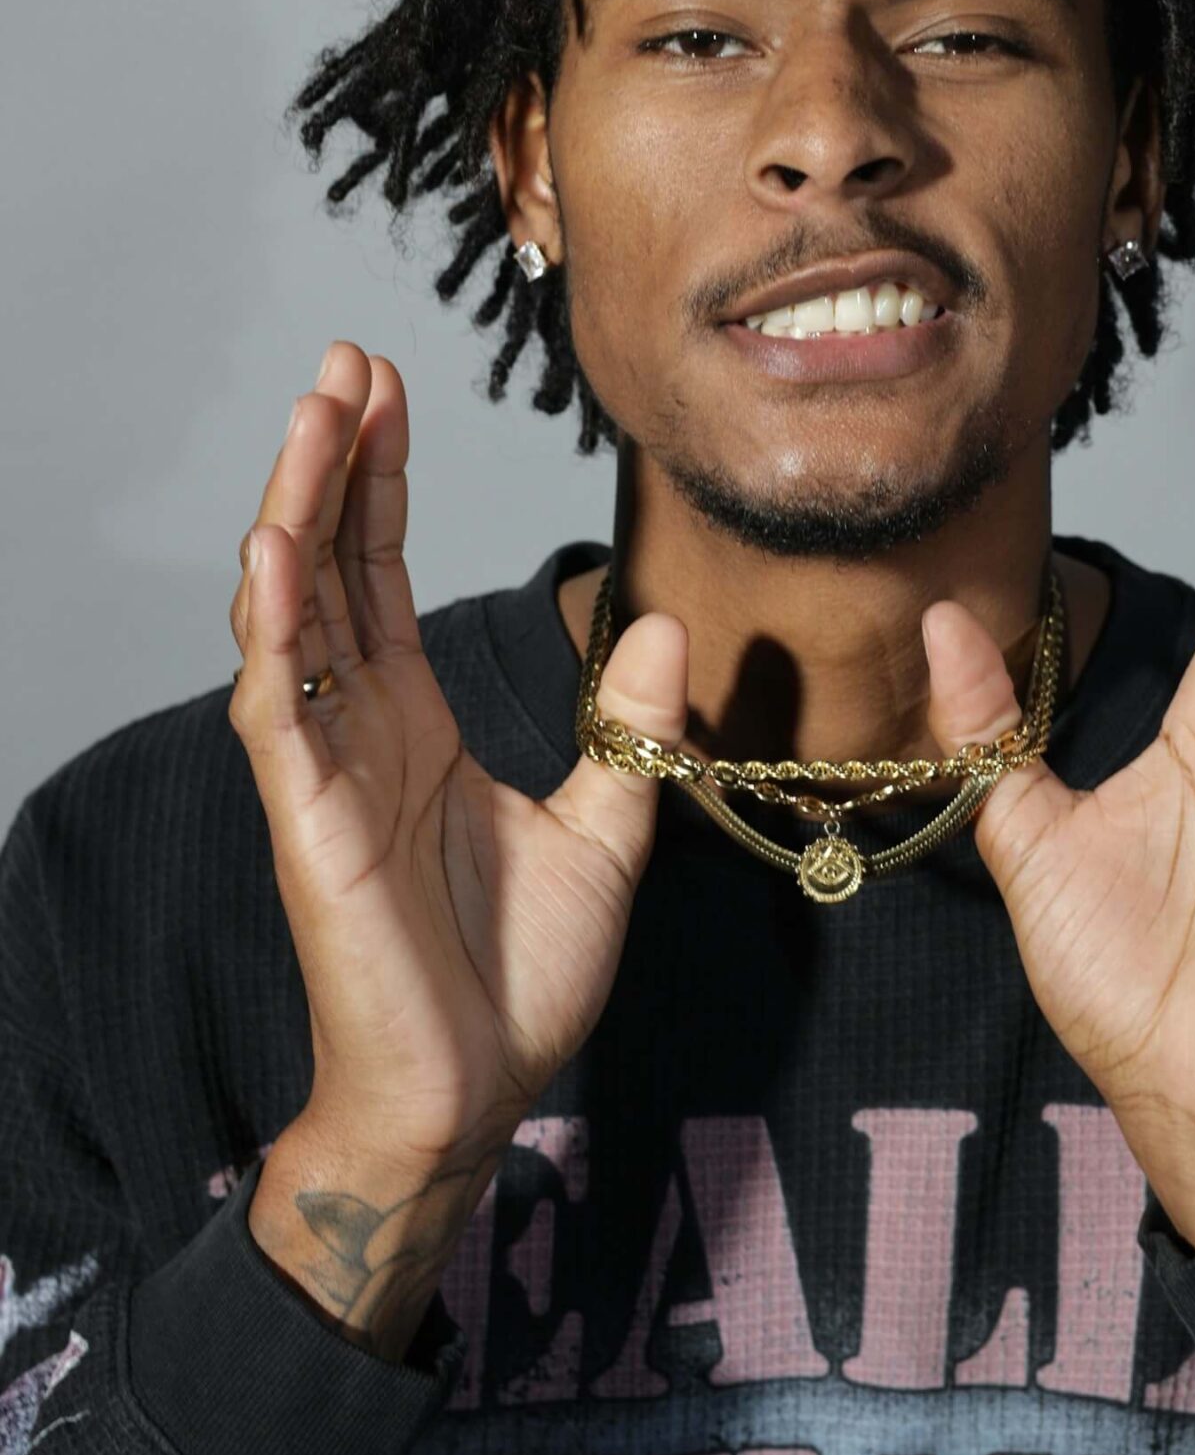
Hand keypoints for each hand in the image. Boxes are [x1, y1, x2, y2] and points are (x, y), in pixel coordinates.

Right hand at [228, 341, 685, 1167]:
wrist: (477, 1093)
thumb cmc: (517, 979)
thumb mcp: (604, 831)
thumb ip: (627, 732)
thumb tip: (661, 627)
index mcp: (415, 724)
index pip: (385, 573)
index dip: (382, 481)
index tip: (387, 392)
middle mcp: (359, 731)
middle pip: (333, 568)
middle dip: (333, 463)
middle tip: (343, 361)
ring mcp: (326, 772)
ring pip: (295, 616)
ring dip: (298, 512)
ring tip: (312, 416)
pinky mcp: (312, 824)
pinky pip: (279, 709)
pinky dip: (273, 626)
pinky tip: (277, 550)